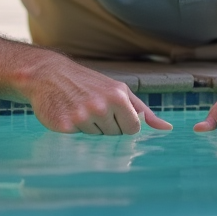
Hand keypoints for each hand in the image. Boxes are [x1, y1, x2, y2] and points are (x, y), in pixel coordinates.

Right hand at [25, 55, 173, 135]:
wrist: (48, 74)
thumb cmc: (88, 83)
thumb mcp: (119, 91)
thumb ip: (143, 110)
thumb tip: (168, 128)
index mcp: (118, 97)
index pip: (132, 129)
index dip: (122, 124)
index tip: (111, 113)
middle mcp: (100, 107)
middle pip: (114, 136)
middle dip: (105, 127)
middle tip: (91, 109)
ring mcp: (81, 117)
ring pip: (95, 139)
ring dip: (89, 129)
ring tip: (79, 110)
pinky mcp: (63, 126)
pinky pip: (77, 141)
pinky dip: (73, 131)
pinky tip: (67, 115)